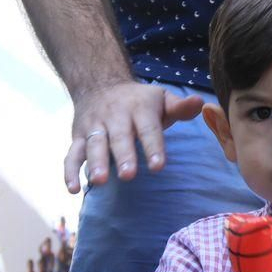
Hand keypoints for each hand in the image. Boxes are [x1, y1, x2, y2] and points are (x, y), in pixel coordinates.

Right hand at [65, 81, 203, 191]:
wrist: (99, 82)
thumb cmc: (138, 100)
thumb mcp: (161, 98)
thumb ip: (180, 107)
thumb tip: (201, 104)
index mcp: (139, 108)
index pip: (148, 129)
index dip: (153, 147)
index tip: (158, 166)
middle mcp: (115, 116)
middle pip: (119, 137)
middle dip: (123, 156)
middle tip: (128, 176)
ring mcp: (94, 126)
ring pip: (94, 145)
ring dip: (96, 163)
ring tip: (99, 181)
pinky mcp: (78, 136)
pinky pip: (72, 154)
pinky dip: (70, 171)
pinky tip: (73, 189)